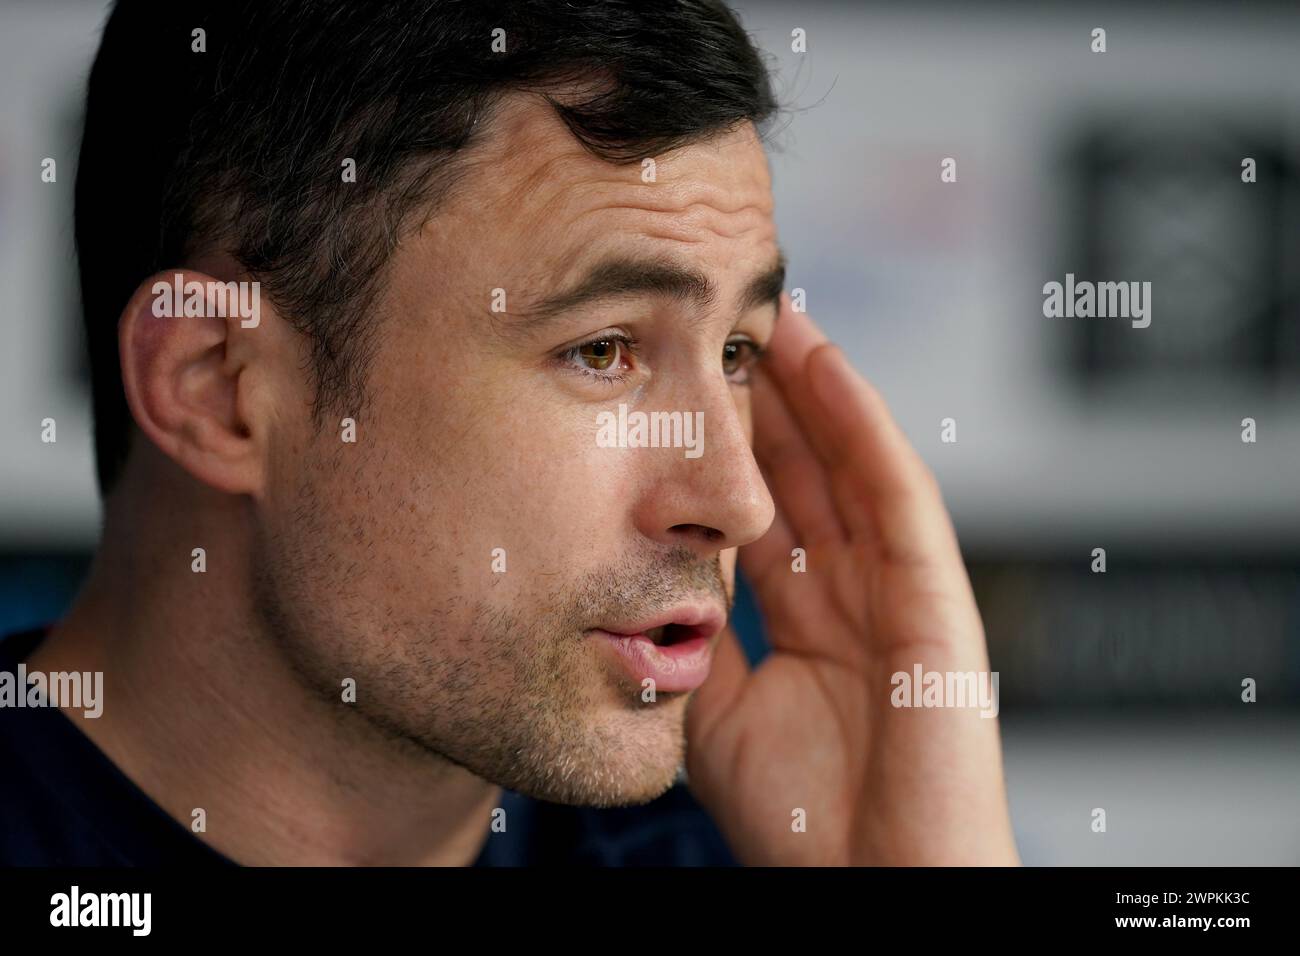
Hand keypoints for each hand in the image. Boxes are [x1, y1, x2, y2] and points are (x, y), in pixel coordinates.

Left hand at [685, 294, 1018, 864]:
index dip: (728, 449)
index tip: (684, 385)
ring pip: (849, 465)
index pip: (765, 513)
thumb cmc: (798, 819)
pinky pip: (897, 494)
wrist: (867, 882)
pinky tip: (824, 364)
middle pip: (806, 474)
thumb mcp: (713, 708)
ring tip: (770, 316)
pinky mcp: (937, 598)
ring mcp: (899, 591)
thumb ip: (695, 632)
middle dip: (766, 401)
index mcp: (810, 623)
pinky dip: (862, 424)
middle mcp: (856, 595)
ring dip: (811, 389)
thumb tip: (650, 563)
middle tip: (722, 323)